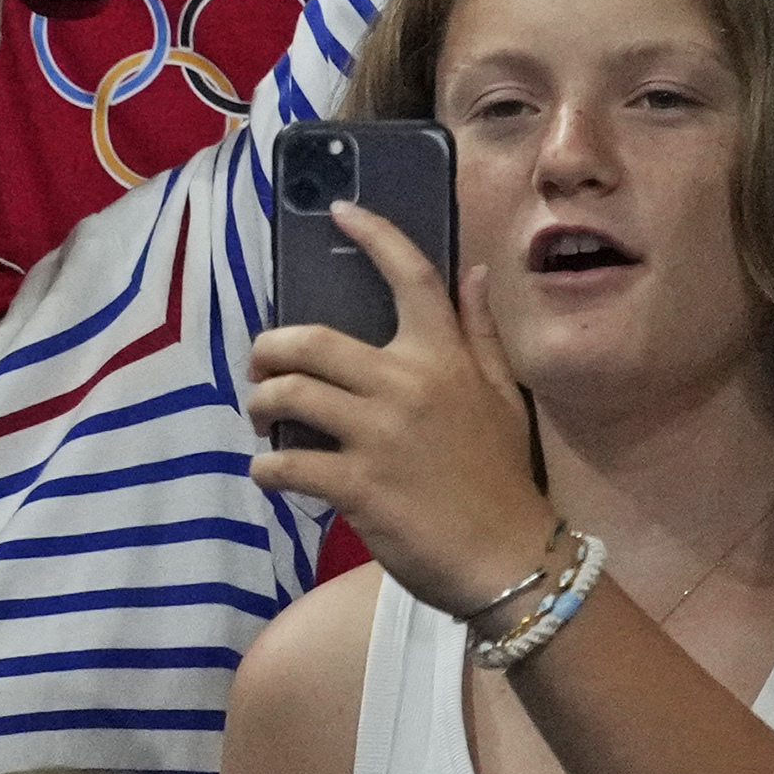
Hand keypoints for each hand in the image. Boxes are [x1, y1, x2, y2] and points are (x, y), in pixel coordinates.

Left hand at [241, 205, 558, 615]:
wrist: (513, 562)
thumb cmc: (502, 479)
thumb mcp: (504, 400)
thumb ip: (480, 335)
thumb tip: (474, 273)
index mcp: (444, 360)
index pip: (411, 279)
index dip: (374, 236)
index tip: (340, 212)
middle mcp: (407, 386)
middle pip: (310, 341)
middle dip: (269, 350)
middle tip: (261, 367)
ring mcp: (379, 436)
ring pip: (289, 395)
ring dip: (261, 405)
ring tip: (261, 418)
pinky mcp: (358, 486)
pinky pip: (287, 463)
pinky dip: (266, 468)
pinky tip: (269, 473)